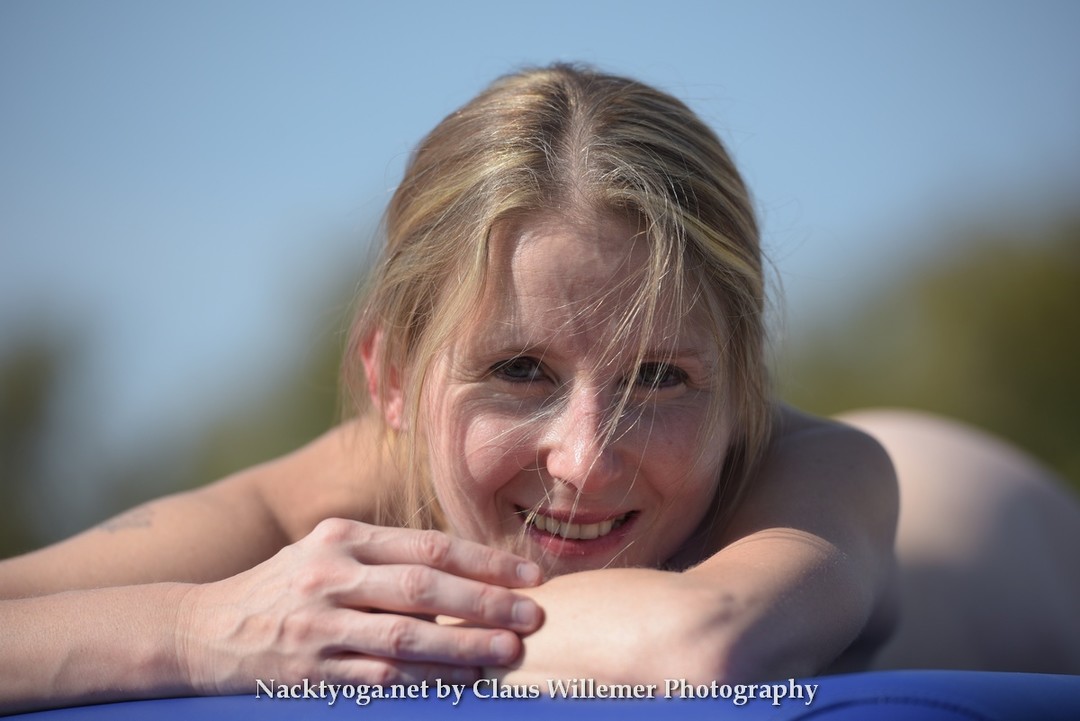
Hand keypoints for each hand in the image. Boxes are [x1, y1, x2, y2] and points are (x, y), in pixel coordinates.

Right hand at [176, 518, 542, 692]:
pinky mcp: (309, 672)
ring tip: (511, 650)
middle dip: (487, 601)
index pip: (428, 546)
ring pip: (407, 636)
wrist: (200, 630)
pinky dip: (427, 680)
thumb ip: (386, 555)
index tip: (531, 574)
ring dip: (466, 646)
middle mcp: (331, 575)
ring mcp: (319, 626)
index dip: (485, 561)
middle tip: (535, 614)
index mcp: (342, 537)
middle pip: (424, 588)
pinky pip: (381, 677)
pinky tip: (464, 681)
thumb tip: (469, 569)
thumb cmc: (283, 587)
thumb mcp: (327, 551)